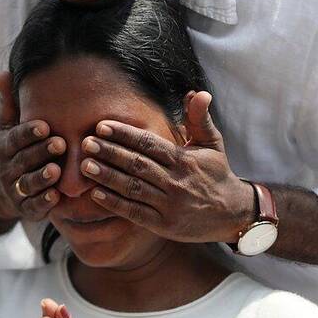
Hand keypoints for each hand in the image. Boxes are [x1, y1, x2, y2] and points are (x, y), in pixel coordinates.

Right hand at [0, 72, 65, 221]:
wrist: (9, 189)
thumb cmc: (19, 149)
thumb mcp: (10, 126)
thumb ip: (10, 102)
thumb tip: (2, 73)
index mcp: (6, 145)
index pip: (15, 137)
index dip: (28, 132)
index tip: (44, 125)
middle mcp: (8, 168)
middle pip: (23, 160)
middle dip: (41, 152)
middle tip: (60, 144)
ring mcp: (16, 190)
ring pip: (28, 184)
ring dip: (42, 178)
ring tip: (57, 171)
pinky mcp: (26, 209)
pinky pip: (34, 207)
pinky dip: (44, 203)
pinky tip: (56, 197)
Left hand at [80, 91, 253, 243]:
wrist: (232, 214)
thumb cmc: (217, 174)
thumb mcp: (212, 144)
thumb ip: (200, 118)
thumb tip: (196, 92)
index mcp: (184, 160)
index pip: (149, 144)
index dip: (124, 134)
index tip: (101, 126)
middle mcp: (176, 182)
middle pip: (137, 165)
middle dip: (110, 152)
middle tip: (85, 142)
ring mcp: (169, 205)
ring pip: (133, 188)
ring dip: (107, 176)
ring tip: (85, 165)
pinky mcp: (164, 225)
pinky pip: (135, 212)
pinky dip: (115, 203)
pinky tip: (95, 194)